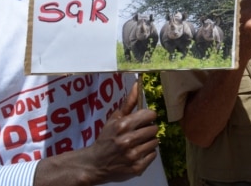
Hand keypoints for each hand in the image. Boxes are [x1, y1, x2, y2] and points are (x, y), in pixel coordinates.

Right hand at [34, 81, 158, 184]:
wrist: (95, 164)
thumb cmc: (106, 138)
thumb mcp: (114, 118)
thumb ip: (129, 102)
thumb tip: (137, 84)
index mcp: (123, 125)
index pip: (150, 115)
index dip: (148, 116)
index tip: (144, 119)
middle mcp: (128, 140)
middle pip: (154, 128)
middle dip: (148, 129)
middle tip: (138, 133)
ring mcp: (133, 155)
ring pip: (155, 141)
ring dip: (148, 141)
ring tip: (137, 143)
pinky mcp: (137, 167)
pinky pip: (153, 154)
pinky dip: (147, 153)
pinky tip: (137, 153)